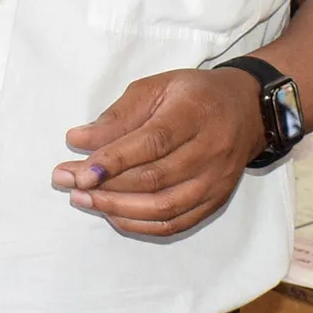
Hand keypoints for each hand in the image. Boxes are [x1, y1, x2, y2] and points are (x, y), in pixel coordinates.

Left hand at [52, 69, 267, 236]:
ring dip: (117, 208)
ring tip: (82, 200)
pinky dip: (139, 224)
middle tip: (66, 182)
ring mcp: (215, 181)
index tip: (79, 171)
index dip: (114, 160)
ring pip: (163, 207)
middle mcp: (211, 151)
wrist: (246, 111)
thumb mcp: (155, 88)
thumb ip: (117, 115)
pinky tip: (112, 214)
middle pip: (154, 179)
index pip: (153, 142)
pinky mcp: (215, 201)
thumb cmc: (193, 95)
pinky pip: (174, 223)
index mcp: (195, 114)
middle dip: (105, 186)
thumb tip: (77, 139)